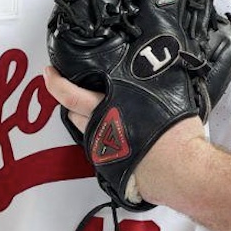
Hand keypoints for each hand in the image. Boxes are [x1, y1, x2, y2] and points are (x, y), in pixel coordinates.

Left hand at [42, 65, 203, 205]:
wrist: (181, 171)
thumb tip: (162, 59)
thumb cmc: (177, 136)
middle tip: (76, 89)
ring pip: (84, 131)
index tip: (49, 72)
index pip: (70, 94)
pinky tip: (120, 134)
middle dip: (70, 100)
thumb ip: (157, 77)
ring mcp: (103, 150)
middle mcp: (101, 129)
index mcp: (110, 108)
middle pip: (72, 112)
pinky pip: (99, 148)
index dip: (55, 82)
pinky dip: (104, 139)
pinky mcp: (109, 168)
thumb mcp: (170, 92)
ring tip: (103, 111)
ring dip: (87, 120)